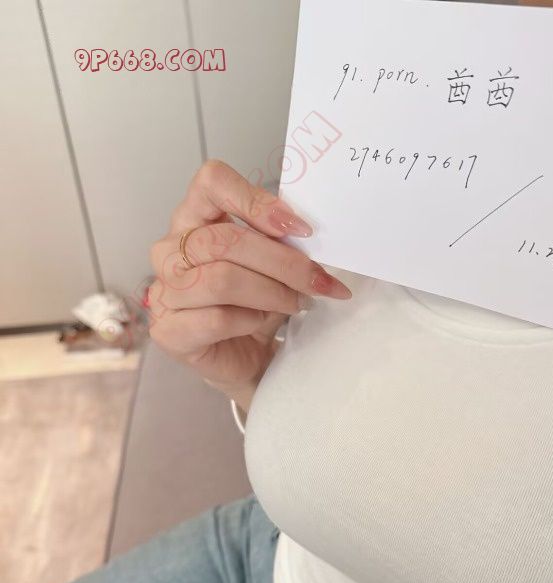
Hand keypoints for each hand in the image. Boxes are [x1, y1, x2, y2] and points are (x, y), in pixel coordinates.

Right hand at [147, 159, 350, 401]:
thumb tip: (306, 233)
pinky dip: (250, 321)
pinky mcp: (169, 331)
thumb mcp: (272, 265)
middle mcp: (170, 250)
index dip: (255, 201)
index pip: (211, 182)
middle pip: (225, 240)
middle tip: (316, 280)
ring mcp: (165, 291)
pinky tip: (261, 323)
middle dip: (282, 261)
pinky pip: (217, 318)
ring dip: (271, 293)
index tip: (298, 229)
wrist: (245, 359)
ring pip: (222, 280)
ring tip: (296, 303)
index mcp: (194, 219)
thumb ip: (280, 242)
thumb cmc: (254, 305)